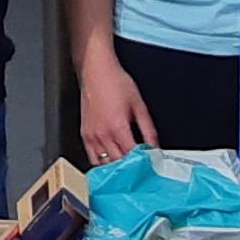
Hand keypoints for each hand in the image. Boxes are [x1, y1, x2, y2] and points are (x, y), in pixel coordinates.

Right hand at [75, 44, 155, 162]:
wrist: (96, 71)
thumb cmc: (115, 82)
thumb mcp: (139, 105)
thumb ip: (148, 129)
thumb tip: (155, 145)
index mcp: (118, 128)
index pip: (133, 155)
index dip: (143, 162)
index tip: (151, 164)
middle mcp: (103, 134)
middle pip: (118, 163)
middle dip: (131, 168)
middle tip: (141, 169)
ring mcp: (92, 136)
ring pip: (104, 164)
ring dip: (116, 167)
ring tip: (127, 168)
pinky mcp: (85, 134)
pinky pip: (92, 157)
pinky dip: (102, 163)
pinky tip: (112, 161)